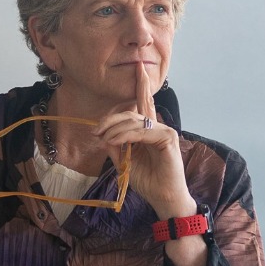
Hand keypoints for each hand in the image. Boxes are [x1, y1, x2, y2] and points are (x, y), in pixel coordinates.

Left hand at [91, 64, 192, 218]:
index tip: (139, 67)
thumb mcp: (124, 159)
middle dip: (109, 119)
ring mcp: (165, 131)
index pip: (144, 102)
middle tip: (96, 131)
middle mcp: (158, 126)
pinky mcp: (168, 138)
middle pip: (130, 112)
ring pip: (133, 121)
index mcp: (148, 129)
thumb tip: (102, 135)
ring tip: (104, 141)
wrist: (163, 198)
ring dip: (113, 130)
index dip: (142, 84)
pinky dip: (124, 136)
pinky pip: (141, 131)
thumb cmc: (147, 180)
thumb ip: (115, 144)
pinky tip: (114, 142)